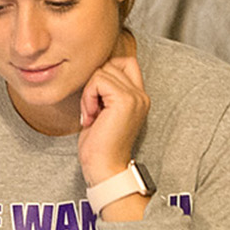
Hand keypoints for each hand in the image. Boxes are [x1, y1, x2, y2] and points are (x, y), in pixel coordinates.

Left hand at [78, 51, 149, 184]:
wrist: (104, 167)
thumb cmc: (99, 144)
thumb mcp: (103, 111)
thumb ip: (105, 91)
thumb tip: (93, 72)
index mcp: (139, 97)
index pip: (125, 62)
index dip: (104, 73)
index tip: (95, 99)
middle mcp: (141, 95)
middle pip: (110, 64)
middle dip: (93, 85)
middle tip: (91, 110)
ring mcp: (135, 97)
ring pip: (102, 71)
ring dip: (88, 92)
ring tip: (91, 114)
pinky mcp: (124, 100)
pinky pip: (97, 81)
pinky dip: (87, 97)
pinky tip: (90, 117)